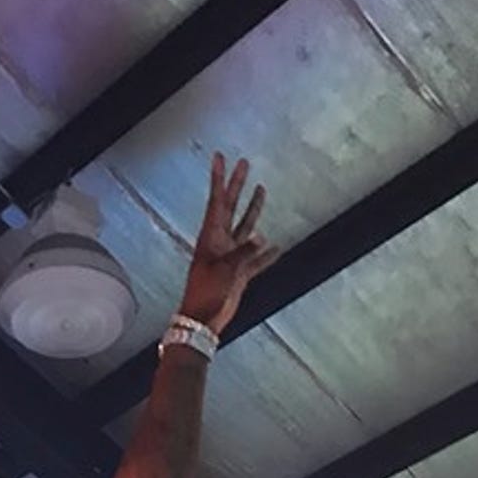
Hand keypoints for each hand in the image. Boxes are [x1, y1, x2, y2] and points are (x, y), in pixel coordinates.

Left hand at [178, 153, 279, 335]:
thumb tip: (261, 238)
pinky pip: (256, 260)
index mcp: (211, 237)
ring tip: (262, 190)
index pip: (217, 200)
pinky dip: (266, 254)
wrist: (202, 321)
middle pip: (232, 206)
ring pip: (245, 227)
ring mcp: (230, 257)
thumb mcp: (224, 270)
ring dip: (254, 210)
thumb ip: (243, 253)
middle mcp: (220, 242)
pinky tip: (276, 246)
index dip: (219, 178)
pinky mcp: (239, 274)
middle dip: (237, 184)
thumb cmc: (206, 294)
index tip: (220, 157)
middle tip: (244, 163)